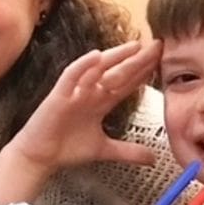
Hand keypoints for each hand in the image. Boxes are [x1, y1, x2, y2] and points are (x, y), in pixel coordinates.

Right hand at [0, 40, 161, 204]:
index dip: (144, 71)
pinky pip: (71, 76)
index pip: (127, 83)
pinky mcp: (59, 96)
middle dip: (138, 60)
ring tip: (134, 46)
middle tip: (158, 45)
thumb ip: (128, 151)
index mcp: (100, 102)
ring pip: (97, 69)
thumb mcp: (105, 150)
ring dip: (115, 57)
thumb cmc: (67, 149)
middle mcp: (90, 92)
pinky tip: (97, 56)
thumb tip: (153, 159)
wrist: (40, 157)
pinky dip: (82, 66)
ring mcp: (74, 92)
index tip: (163, 60)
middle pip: (118, 72)